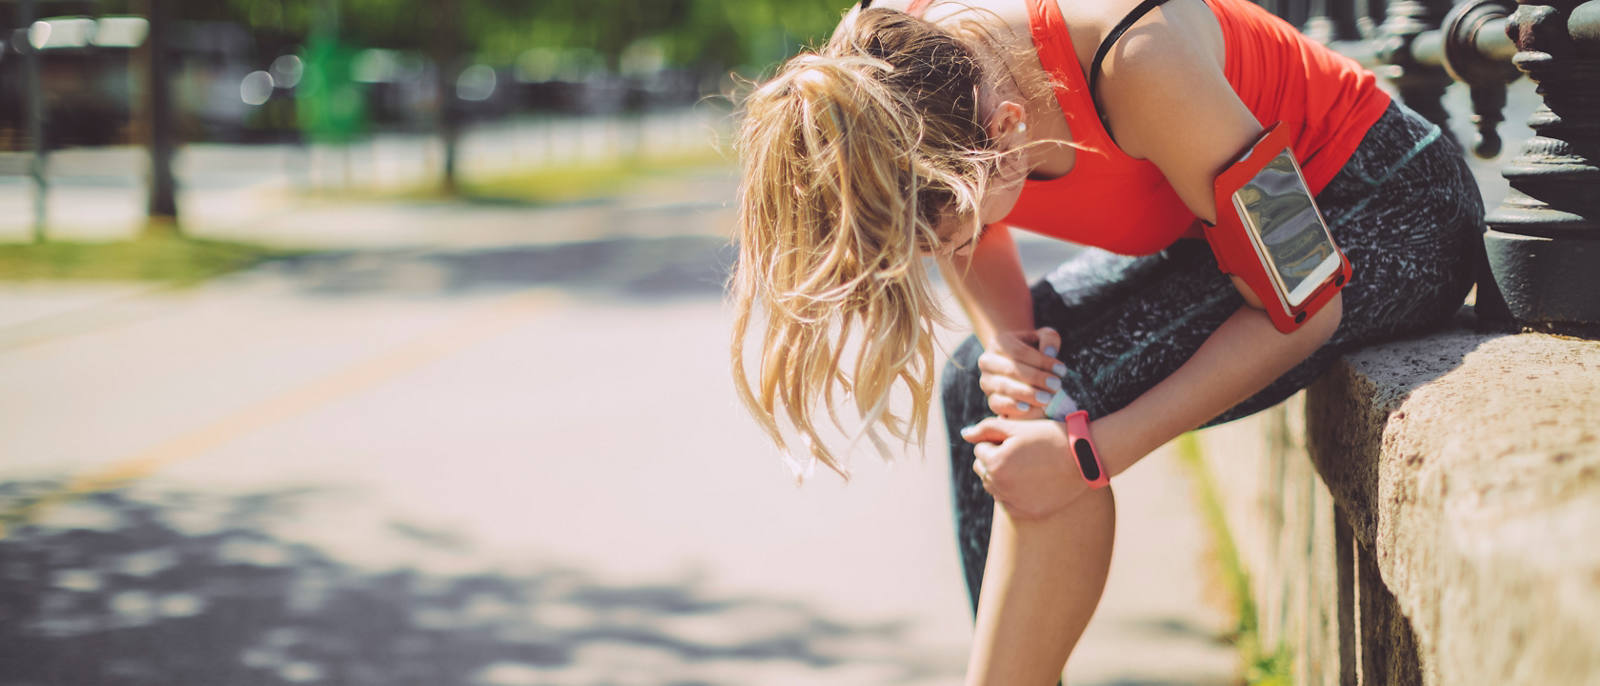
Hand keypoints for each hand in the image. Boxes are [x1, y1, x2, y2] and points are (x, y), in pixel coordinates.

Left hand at [960, 417, 1089, 519]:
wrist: (1083, 459)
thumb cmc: (1050, 437)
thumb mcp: (1017, 428)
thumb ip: (986, 428)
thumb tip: (963, 435)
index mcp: (995, 462)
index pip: (980, 450)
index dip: (997, 441)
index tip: (1018, 440)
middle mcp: (1000, 486)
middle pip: (984, 470)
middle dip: (995, 459)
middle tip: (1022, 453)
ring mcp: (1014, 502)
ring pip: (994, 487)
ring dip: (1003, 476)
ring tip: (1027, 466)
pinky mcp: (1027, 513)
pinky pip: (1008, 504)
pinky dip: (1014, 494)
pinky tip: (1031, 482)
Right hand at [979, 327, 1075, 419]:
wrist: (1017, 365)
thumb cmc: (1033, 350)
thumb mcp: (1041, 338)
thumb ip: (1048, 339)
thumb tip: (1049, 352)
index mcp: (998, 343)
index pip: (1019, 352)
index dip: (1041, 361)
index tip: (1062, 370)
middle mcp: (987, 361)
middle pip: (1011, 370)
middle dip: (1036, 378)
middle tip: (1057, 385)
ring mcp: (987, 381)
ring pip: (1004, 388)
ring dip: (1027, 394)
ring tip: (1048, 398)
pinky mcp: (990, 399)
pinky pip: (998, 404)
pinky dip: (1012, 407)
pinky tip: (1028, 408)